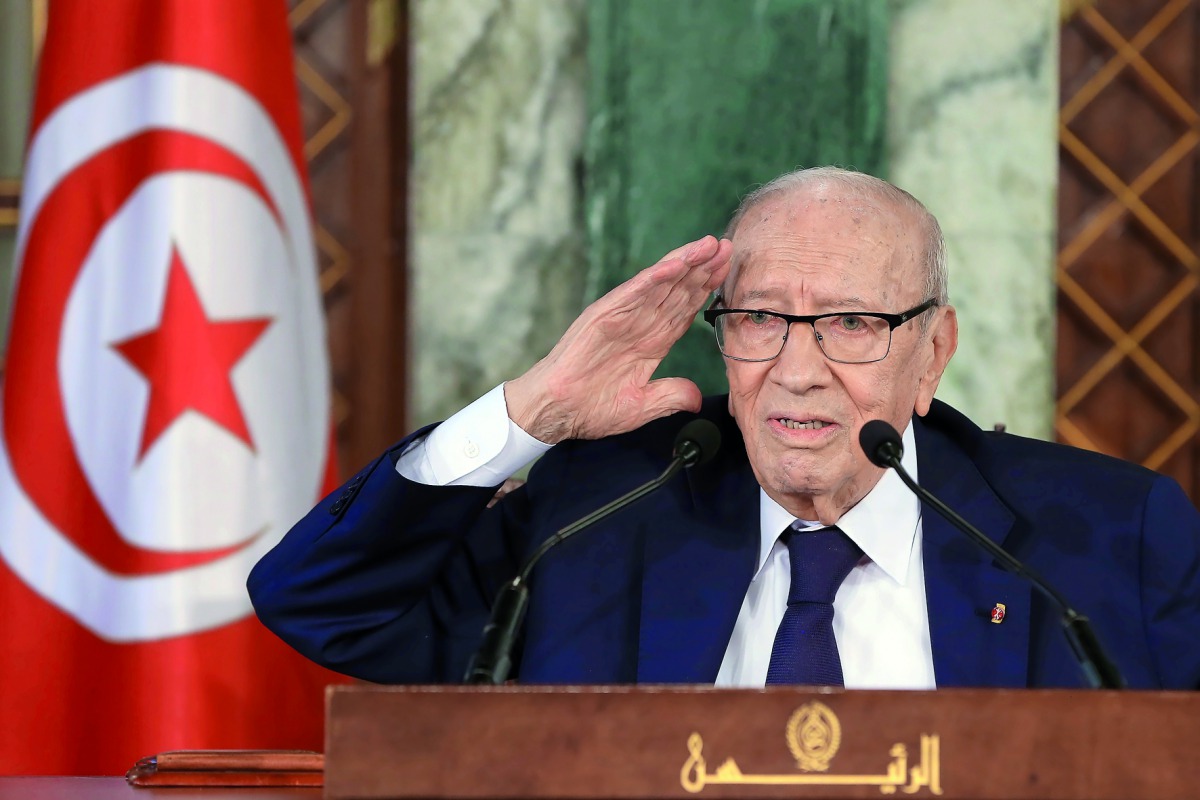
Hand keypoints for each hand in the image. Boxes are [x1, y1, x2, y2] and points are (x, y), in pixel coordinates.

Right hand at [505, 235, 732, 442]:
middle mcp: (639, 324)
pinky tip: (675, 264)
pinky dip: (654, 277)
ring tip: (708, 245)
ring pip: (659, 284)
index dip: (706, 290)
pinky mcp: (604, 315)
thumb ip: (671, 396)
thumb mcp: (642, 406)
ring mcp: (622, 316)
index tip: (728, 272)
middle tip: (727, 246)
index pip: (684, 310)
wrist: (557, 411)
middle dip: (703, 268)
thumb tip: (697, 398)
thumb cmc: (592, 408)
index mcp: (651, 342)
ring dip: (684, 263)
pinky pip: (633, 293)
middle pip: (678, 290)